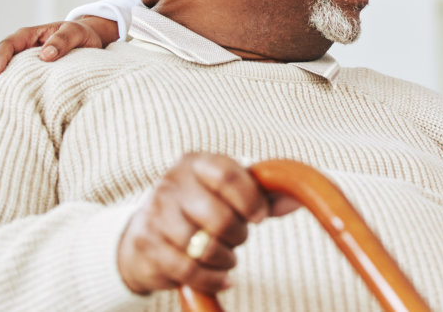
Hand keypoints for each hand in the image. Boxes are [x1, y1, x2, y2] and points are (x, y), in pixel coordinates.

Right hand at [0, 17, 116, 101]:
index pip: (7, 45)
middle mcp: (14, 47)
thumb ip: (63, 42)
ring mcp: (9, 61)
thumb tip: (46, 56)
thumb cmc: (81, 37)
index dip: (0, 58)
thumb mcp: (76, 34)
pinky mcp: (10, 74)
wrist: (84, 40)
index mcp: (27, 36)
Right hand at [115, 152, 299, 295]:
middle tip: (237, 238)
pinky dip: (213, 279)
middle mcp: (171, 184)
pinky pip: (189, 270)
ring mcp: (155, 214)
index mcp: (195, 163)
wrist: (146, 230)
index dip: (250, 200)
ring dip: (224, 259)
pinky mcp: (147, 245)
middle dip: (237, 235)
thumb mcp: (227, 192)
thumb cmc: (199, 207)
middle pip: (219, 217)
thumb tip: (296, 199)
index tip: (259, 217)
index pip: (227, 175)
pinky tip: (221, 277)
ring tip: (225, 257)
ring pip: (204, 248)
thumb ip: (263, 194)